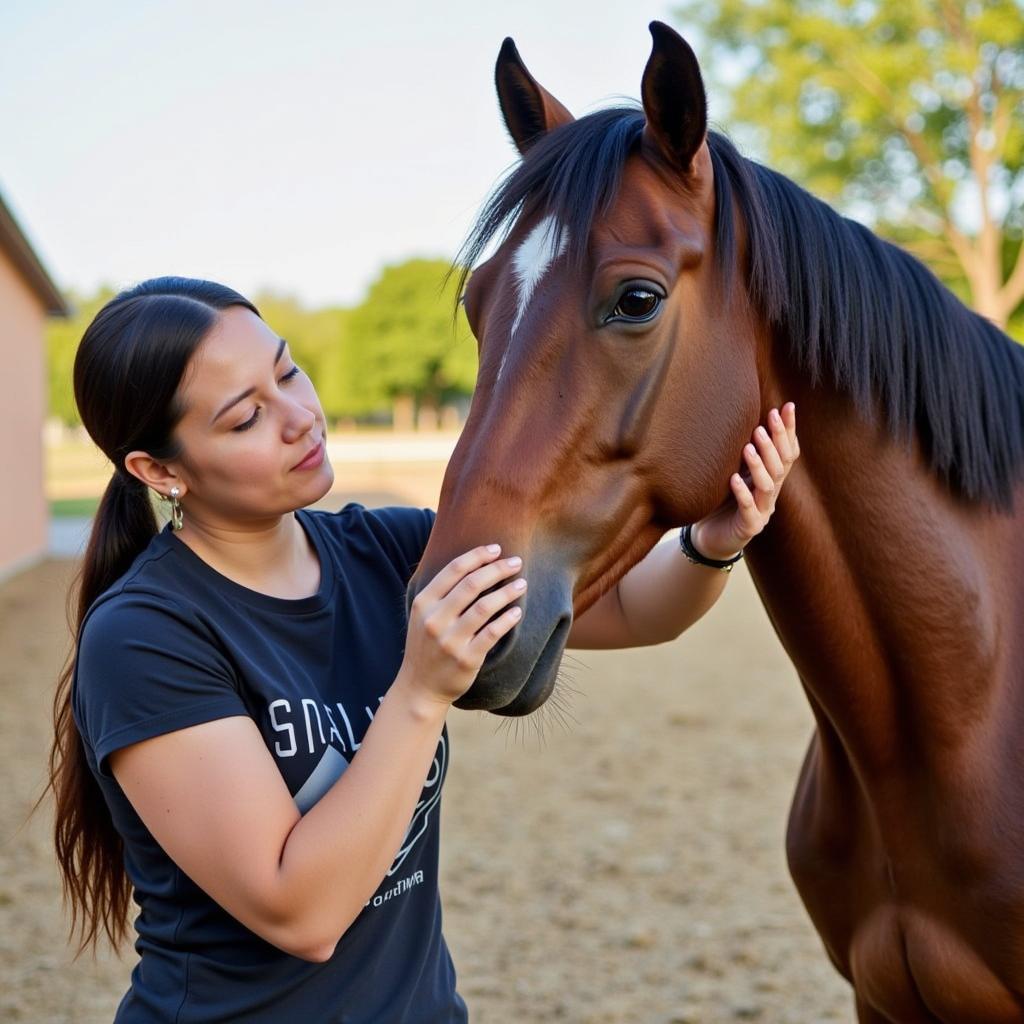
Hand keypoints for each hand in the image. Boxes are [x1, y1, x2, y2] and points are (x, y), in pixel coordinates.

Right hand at [399, 545, 526, 704]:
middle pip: (472, 584)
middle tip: (516, 562)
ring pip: (485, 607)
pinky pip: (492, 633)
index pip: (454, 570)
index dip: (477, 555)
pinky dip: (507, 620)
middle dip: (497, 569)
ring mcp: (449, 640)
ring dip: (507, 592)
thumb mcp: (423, 615)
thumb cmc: (427, 645)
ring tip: (522, 584)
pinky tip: (518, 611)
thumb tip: (475, 562)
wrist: (419, 687)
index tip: (497, 548)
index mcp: (423, 603)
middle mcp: (434, 619)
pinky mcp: (466, 659)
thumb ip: (442, 592)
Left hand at [692, 403, 800, 560]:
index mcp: (772, 478)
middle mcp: (771, 494)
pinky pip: (748, 510)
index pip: (788, 451)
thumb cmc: (722, 501)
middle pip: (781, 465)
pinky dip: (742, 493)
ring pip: (768, 486)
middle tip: (766, 421)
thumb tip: (747, 416)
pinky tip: (733, 479)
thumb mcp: (735, 471)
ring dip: (759, 464)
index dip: (789, 430)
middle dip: (776, 442)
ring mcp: (762, 512)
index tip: (786, 407)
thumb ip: (745, 450)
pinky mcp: (749, 527)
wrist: (711, 537)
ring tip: (748, 445)